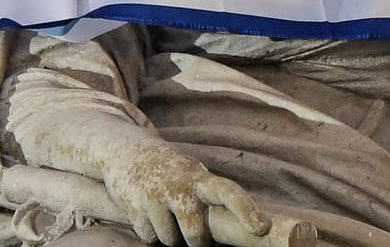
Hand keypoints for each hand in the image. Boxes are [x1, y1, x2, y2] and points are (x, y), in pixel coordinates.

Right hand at [98, 139, 266, 246]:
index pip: (229, 192)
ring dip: (170, 237)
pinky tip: (149, 215)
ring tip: (166, 217)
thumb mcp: (194, 178)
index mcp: (200, 179)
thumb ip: (210, 200)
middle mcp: (179, 186)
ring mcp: (154, 195)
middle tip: (196, 237)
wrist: (128, 152)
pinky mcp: (133, 204)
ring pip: (170, 240)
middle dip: (197, 243)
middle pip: (195, 234)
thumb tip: (238, 230)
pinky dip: (150, 234)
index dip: (245, 209)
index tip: (260, 227)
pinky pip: (148, 237)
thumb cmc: (173, 174)